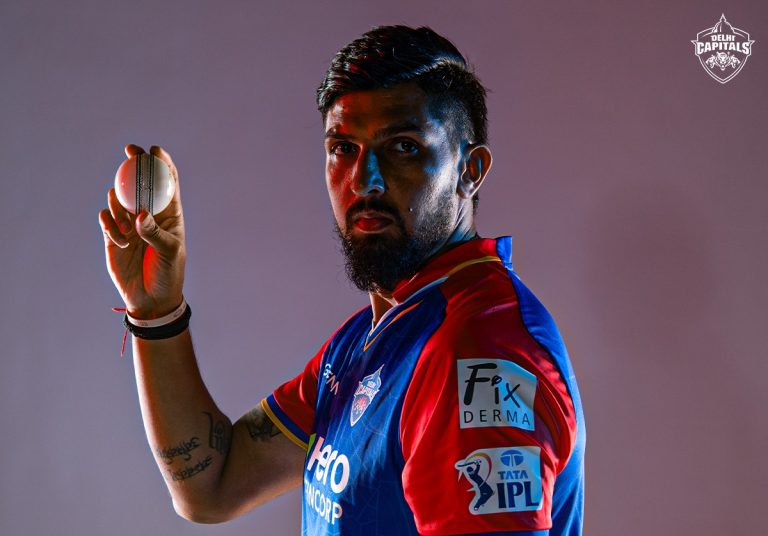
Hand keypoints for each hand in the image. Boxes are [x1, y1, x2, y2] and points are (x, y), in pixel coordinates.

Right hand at [99, 144, 185, 318]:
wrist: (151, 299)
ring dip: (119, 203)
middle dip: (134, 164)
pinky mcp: (113, 236)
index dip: (162, 164)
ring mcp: (129, 224)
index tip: (155, 150)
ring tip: (128, 223)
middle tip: (130, 151)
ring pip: (119, 198)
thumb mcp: (170, 253)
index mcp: (169, 215)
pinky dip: (109, 224)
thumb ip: (156, 233)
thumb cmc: (169, 274)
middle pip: (139, 183)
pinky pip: (105, 220)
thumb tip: (141, 216)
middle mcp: (148, 215)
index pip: (167, 183)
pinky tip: (119, 239)